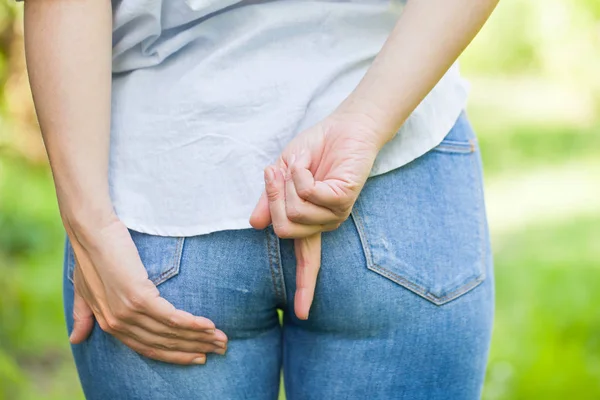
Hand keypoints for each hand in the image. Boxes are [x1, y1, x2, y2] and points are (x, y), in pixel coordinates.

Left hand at [65, 213, 227, 364]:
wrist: (91, 231)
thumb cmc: (90, 255)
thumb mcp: (84, 290)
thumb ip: (83, 315)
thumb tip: (76, 340)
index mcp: (109, 325)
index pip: (148, 349)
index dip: (175, 355)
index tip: (198, 356)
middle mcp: (118, 323)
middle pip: (163, 344)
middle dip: (194, 349)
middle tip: (220, 348)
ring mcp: (127, 312)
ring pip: (170, 333)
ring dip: (200, 337)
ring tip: (221, 338)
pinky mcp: (138, 297)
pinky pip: (171, 317)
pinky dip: (192, 324)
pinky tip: (208, 325)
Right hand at [250, 112, 386, 319]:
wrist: (343, 127)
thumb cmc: (313, 150)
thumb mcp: (281, 176)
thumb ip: (269, 201)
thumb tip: (253, 224)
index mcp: (310, 223)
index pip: (307, 262)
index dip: (304, 288)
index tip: (302, 315)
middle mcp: (323, 224)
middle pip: (283, 230)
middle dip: (272, 198)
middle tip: (278, 173)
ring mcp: (335, 213)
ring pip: (294, 214)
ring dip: (288, 182)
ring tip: (299, 166)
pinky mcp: (343, 199)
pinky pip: (308, 195)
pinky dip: (300, 175)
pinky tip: (308, 165)